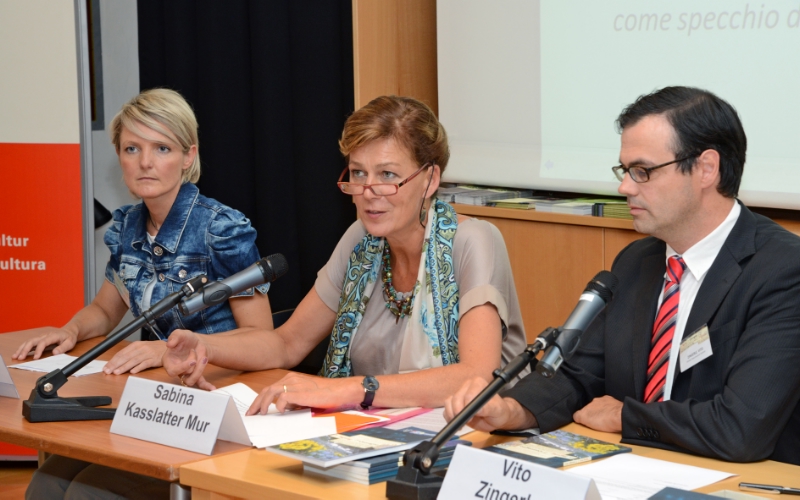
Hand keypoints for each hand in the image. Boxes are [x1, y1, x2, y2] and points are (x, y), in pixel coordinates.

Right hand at [12, 327, 78, 359]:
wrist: (69, 331)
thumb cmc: (69, 337)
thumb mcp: (70, 343)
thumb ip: (63, 348)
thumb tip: (54, 353)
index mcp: (53, 336)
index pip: (43, 342)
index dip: (38, 350)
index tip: (35, 358)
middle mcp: (45, 336)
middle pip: (32, 341)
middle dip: (25, 349)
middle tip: (20, 358)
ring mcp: (41, 337)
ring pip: (29, 342)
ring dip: (21, 349)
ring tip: (15, 356)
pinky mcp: (39, 340)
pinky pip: (29, 343)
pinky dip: (22, 348)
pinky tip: (18, 354)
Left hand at [103, 341, 165, 374]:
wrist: (168, 349)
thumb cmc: (153, 350)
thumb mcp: (140, 348)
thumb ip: (130, 354)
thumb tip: (116, 362)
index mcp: (135, 345)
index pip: (121, 353)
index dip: (113, 360)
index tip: (106, 367)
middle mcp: (141, 348)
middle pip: (126, 357)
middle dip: (115, 364)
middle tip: (108, 371)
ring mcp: (148, 353)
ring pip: (133, 360)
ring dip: (124, 367)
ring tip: (116, 372)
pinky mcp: (154, 359)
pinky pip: (145, 364)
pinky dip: (138, 368)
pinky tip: (132, 372)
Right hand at [162, 330, 211, 389]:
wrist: (195, 341)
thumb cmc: (184, 338)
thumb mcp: (180, 334)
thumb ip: (174, 337)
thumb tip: (169, 344)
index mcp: (169, 362)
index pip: (172, 371)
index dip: (182, 368)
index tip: (192, 361)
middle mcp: (177, 370)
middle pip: (184, 376)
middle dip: (194, 366)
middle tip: (198, 354)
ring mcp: (186, 373)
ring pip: (192, 380)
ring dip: (200, 370)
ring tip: (204, 357)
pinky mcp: (196, 374)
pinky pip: (200, 383)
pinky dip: (206, 386)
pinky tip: (212, 388)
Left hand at [246, 373, 362, 414]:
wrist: (341, 391)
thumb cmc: (327, 395)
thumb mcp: (306, 396)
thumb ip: (294, 400)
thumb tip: (283, 409)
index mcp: (292, 378)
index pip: (270, 388)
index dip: (261, 399)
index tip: (256, 409)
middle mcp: (291, 379)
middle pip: (267, 390)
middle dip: (257, 403)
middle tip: (251, 414)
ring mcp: (294, 384)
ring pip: (270, 392)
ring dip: (263, 404)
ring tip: (261, 414)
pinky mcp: (299, 391)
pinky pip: (282, 397)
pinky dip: (279, 405)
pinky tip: (281, 412)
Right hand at [444, 377, 535, 431]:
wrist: (496, 418)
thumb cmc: (499, 411)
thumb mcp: (498, 410)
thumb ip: (489, 408)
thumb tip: (478, 410)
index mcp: (478, 383)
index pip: (468, 394)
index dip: (467, 406)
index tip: (472, 416)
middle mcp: (467, 386)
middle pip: (456, 398)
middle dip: (459, 411)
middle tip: (467, 421)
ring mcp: (460, 395)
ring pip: (449, 402)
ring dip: (452, 415)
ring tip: (462, 423)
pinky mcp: (454, 404)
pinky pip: (446, 409)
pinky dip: (449, 418)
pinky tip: (458, 424)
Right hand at [572, 396, 622, 431]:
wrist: (622, 417)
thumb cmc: (602, 418)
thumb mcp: (584, 418)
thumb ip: (578, 415)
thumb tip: (576, 416)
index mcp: (592, 401)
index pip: (586, 408)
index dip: (586, 415)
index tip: (588, 422)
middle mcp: (601, 399)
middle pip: (596, 407)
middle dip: (596, 413)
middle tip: (598, 423)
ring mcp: (612, 401)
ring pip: (606, 407)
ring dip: (606, 413)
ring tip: (608, 422)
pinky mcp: (621, 406)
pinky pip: (615, 410)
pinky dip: (614, 414)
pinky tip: (615, 420)